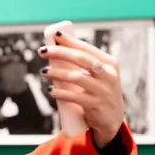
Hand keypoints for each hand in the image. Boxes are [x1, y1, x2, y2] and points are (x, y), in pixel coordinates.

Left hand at [39, 32, 124, 146]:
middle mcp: (108, 75)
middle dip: (59, 52)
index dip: (70, 41)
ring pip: (76, 77)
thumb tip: (57, 48)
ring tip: (44, 72)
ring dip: (56, 73)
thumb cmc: (99, 92)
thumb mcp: (98, 76)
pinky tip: (51, 90)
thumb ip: (83, 64)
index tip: (54, 34)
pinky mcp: (95, 105)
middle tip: (42, 51)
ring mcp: (103, 90)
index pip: (87, 48)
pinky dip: (60, 92)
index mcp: (109, 63)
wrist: (111, 119)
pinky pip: (74, 96)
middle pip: (81, 59)